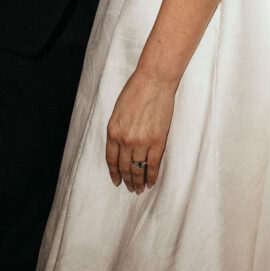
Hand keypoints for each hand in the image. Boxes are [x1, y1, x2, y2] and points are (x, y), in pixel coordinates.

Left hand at [106, 70, 175, 193]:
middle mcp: (125, 140)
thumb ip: (117, 129)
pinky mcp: (158, 141)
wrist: (154, 80)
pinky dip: (151, 176)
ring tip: (139, 189)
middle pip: (124, 167)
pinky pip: (153, 165)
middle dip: (126, 180)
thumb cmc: (136, 90)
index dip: (114, 173)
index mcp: (113, 131)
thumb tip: (120, 146)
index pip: (111, 159)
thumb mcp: (118, 110)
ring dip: (138, 182)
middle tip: (129, 188)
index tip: (116, 181)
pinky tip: (150, 183)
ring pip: (138, 169)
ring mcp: (142, 142)